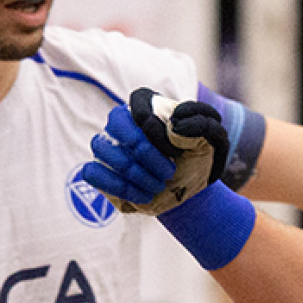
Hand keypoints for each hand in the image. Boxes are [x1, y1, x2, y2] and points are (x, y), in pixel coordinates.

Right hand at [82, 88, 228, 214]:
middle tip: (168, 171)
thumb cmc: (197, 158)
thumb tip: (176, 124)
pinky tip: (142, 196)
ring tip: (158, 186)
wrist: (189, 188)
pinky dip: (118, 187)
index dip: (155, 129)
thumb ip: (200, 123)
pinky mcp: (100, 171)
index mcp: (145, 106)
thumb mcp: (210, 138)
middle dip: (144, 153)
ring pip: (104, 150)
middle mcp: (121, 123)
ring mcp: (108, 147)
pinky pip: (93, 173)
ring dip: (135, 173)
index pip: (138, 105)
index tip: (174, 149)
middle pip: (117, 126)